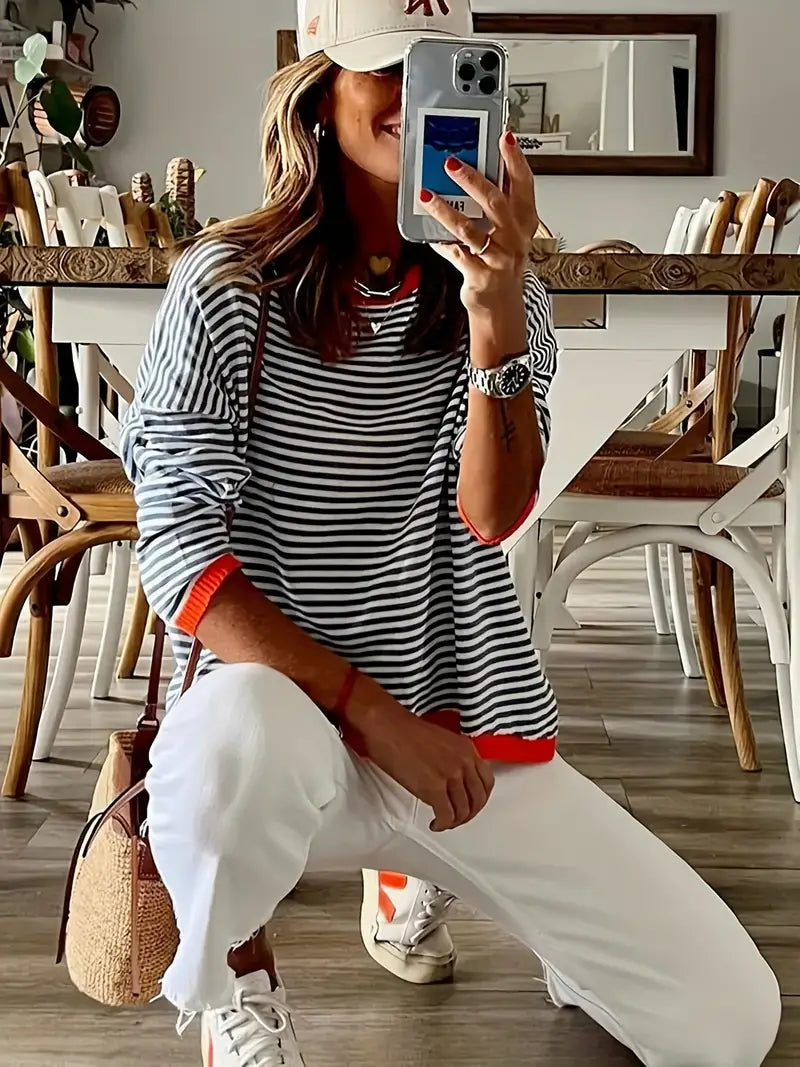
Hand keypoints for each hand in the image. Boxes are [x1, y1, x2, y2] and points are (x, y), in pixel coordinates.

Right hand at [345, 701, 494, 831]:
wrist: (387, 726)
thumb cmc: (406, 731)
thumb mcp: (442, 740)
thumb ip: (454, 758)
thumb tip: (454, 780)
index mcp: (467, 749)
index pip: (487, 782)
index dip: (479, 800)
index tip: (470, 805)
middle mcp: (464, 762)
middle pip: (478, 800)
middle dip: (468, 814)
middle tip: (457, 818)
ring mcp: (451, 775)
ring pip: (463, 811)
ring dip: (454, 822)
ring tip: (443, 821)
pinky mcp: (434, 788)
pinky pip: (447, 816)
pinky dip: (443, 824)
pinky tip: (435, 823)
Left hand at [419, 131, 538, 316]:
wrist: (501, 304)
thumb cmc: (502, 263)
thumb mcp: (508, 231)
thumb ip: (497, 203)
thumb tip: (474, 169)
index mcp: (525, 221)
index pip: (524, 184)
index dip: (515, 160)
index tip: (505, 138)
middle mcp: (514, 238)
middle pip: (495, 202)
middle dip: (472, 180)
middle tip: (451, 163)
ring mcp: (498, 258)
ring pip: (469, 229)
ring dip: (445, 210)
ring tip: (427, 195)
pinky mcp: (480, 276)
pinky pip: (455, 254)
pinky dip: (440, 242)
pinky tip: (428, 233)